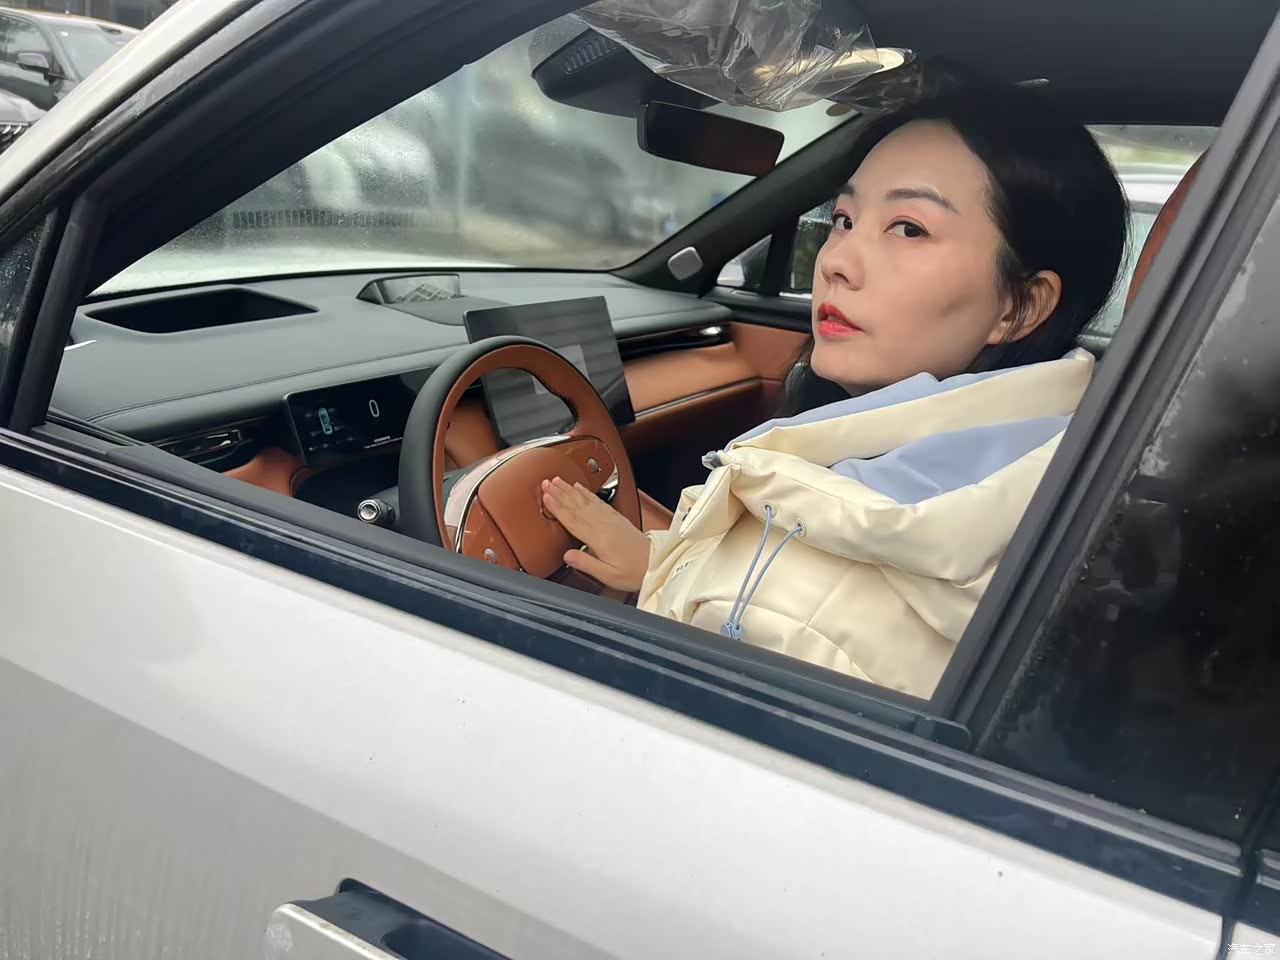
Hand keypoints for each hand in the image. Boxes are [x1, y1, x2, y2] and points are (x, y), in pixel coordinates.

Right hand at [540, 477, 649, 591]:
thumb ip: (586, 563)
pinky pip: (598, 501)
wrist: (656, 563)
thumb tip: (567, 556)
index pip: (573, 520)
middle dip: (560, 493)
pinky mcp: (616, 518)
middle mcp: (604, 524)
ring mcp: (611, 519)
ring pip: (586, 500)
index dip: (557, 507)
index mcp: (600, 538)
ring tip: (557, 480)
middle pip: (577, 506)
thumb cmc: (633, 571)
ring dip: (569, 489)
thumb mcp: (608, 575)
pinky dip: (586, 492)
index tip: (545, 497)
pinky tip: (579, 487)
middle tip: (545, 483)